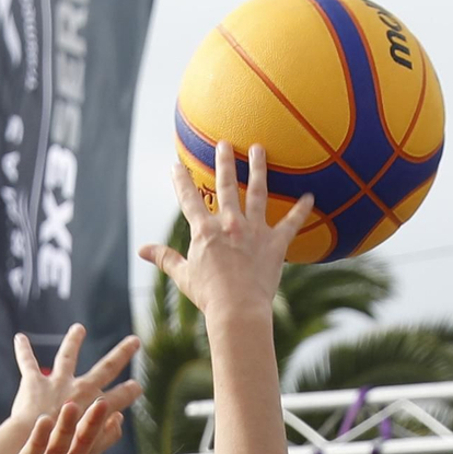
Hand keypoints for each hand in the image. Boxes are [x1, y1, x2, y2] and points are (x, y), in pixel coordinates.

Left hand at [10, 323, 140, 432]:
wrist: (30, 444)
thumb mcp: (90, 450)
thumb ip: (108, 436)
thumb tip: (120, 419)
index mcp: (95, 408)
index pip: (118, 398)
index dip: (129, 392)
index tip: (137, 386)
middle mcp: (79, 389)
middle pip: (105, 368)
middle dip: (122, 354)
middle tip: (134, 341)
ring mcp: (57, 383)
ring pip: (67, 357)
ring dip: (73, 341)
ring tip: (78, 328)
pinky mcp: (33, 383)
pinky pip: (28, 363)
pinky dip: (23, 350)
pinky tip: (20, 337)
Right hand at [141, 141, 313, 322]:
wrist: (237, 310)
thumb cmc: (208, 297)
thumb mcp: (183, 276)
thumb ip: (165, 258)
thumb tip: (142, 250)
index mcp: (205, 232)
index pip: (189, 200)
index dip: (181, 181)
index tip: (176, 165)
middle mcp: (230, 224)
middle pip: (226, 185)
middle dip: (224, 162)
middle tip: (224, 143)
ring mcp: (254, 230)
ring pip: (257, 192)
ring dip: (259, 168)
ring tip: (259, 149)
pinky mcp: (275, 243)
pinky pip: (291, 223)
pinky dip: (301, 210)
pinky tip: (310, 196)